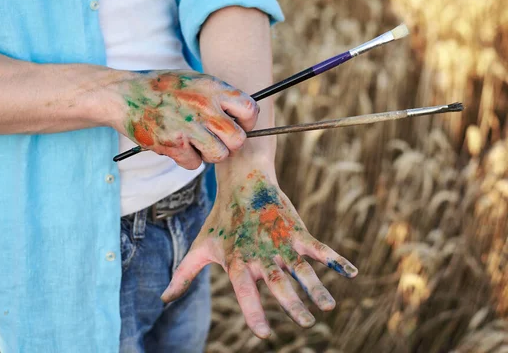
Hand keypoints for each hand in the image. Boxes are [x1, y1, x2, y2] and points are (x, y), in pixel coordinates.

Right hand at [106, 70, 258, 168]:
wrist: (124, 95)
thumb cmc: (162, 88)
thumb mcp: (194, 80)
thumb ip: (218, 96)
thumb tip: (243, 117)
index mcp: (213, 88)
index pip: (250, 110)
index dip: (247, 123)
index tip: (237, 126)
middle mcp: (205, 107)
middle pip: (238, 140)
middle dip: (229, 144)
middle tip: (215, 140)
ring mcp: (189, 127)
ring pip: (219, 155)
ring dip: (209, 154)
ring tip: (195, 143)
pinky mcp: (173, 144)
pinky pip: (195, 164)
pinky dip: (187, 159)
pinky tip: (177, 145)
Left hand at [161, 169, 357, 337]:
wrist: (242, 182)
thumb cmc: (220, 220)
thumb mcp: (201, 247)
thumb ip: (184, 276)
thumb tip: (163, 300)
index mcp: (237, 261)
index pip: (245, 291)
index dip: (254, 312)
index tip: (264, 333)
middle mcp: (260, 253)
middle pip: (278, 283)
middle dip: (292, 304)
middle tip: (305, 323)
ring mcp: (280, 241)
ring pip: (301, 268)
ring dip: (316, 287)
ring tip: (328, 306)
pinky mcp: (296, 230)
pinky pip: (318, 247)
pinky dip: (335, 259)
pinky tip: (352, 273)